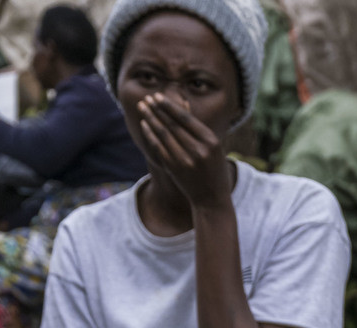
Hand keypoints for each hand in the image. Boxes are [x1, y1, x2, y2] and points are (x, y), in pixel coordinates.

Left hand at [135, 91, 233, 210]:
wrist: (212, 201)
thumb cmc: (214, 171)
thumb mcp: (213, 148)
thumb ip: (197, 128)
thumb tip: (181, 104)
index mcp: (211, 141)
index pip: (185, 118)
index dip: (169, 106)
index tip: (158, 96)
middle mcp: (199, 150)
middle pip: (172, 124)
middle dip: (157, 109)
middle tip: (146, 98)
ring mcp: (186, 160)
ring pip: (164, 134)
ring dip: (150, 118)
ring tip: (142, 107)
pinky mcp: (175, 169)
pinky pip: (159, 147)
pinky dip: (150, 134)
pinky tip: (144, 125)